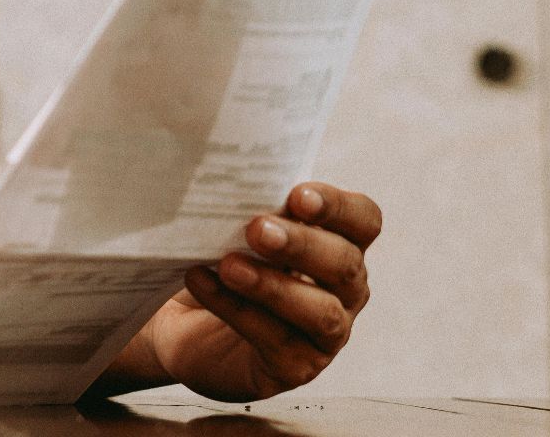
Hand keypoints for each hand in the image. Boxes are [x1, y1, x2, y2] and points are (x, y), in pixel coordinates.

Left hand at [142, 181, 381, 400]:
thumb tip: (235, 183)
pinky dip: (236, 310)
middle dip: (302, 245)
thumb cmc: (225, 264)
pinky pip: (275, 340)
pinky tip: (202, 283)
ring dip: (273, 286)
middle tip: (257, 229)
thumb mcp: (240, 231)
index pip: (364, 221)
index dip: (338, 207)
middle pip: (344, 265)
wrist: (185, 324)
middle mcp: (345, 290)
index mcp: (341, 244)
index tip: (298, 195)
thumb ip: (254, 208)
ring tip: (230, 266)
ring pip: (320, 312)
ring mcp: (327, 334)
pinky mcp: (296, 366)